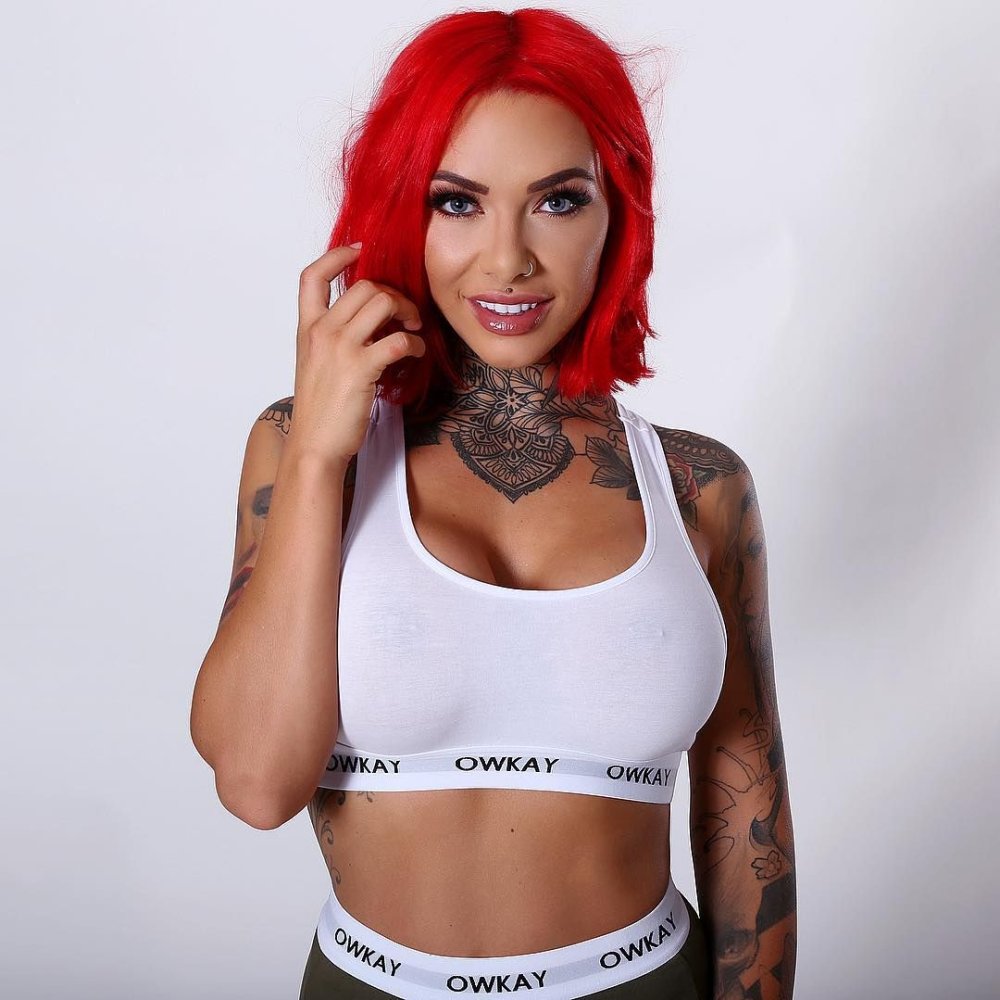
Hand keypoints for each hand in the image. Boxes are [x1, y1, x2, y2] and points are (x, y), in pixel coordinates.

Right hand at [289, 244, 424, 466]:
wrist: (315, 446)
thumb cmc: (320, 411)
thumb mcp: (317, 365)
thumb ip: (334, 338)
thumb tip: (370, 323)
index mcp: (307, 329)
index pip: (311, 276)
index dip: (336, 255)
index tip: (360, 249)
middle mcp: (322, 332)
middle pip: (363, 286)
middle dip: (394, 294)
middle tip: (406, 314)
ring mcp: (340, 349)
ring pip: (382, 303)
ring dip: (407, 312)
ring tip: (413, 330)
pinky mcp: (362, 369)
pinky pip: (397, 339)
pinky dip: (413, 342)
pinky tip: (415, 352)